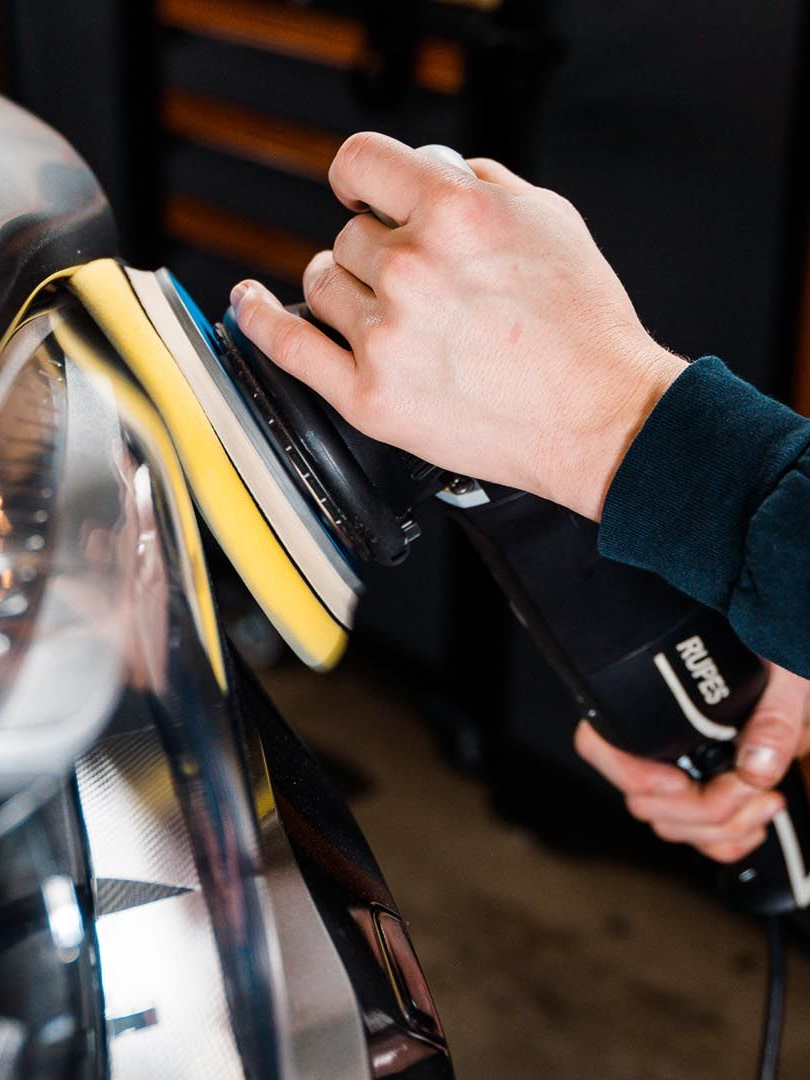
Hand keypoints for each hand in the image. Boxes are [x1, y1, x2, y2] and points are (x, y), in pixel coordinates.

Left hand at [230, 132, 686, 520]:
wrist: (600, 417)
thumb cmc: (584, 327)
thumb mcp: (549, 219)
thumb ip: (478, 180)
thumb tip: (428, 169)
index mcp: (453, 212)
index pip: (360, 163)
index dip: (359, 176)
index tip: (358, 191)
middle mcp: (411, 269)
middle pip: (347, 236)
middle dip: (378, 251)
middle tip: (421, 285)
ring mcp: (385, 337)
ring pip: (322, 285)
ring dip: (346, 289)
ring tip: (389, 312)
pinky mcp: (370, 397)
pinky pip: (287, 345)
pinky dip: (256, 319)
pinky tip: (247, 302)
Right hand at [574, 664, 809, 862]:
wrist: (794, 680)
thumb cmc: (776, 663)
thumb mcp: (782, 676)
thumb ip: (773, 717)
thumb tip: (756, 765)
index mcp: (652, 699)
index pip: (597, 743)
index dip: (629, 772)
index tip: (679, 780)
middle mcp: (654, 741)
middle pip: (643, 800)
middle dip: (703, 807)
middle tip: (750, 785)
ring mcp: (674, 773)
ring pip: (670, 826)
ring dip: (723, 827)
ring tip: (764, 798)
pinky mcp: (698, 798)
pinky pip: (696, 839)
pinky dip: (728, 841)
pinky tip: (754, 818)